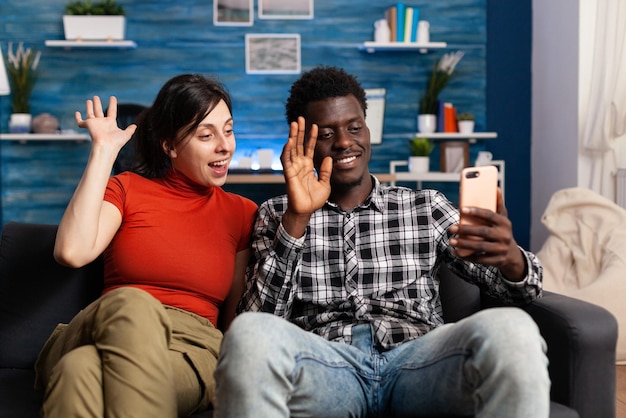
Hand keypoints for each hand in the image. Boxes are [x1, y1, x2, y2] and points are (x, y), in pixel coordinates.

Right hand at [75, 96, 135, 152]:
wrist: (107, 146)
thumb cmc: (116, 142)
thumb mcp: (126, 135)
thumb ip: (130, 130)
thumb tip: (135, 126)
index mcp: (110, 123)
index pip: (111, 111)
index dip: (112, 104)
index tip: (113, 97)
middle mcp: (102, 123)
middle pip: (99, 111)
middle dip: (97, 104)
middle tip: (96, 97)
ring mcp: (94, 124)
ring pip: (90, 113)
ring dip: (89, 107)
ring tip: (89, 100)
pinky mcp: (88, 125)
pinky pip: (81, 122)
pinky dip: (78, 118)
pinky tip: (77, 113)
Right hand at [280, 116, 331, 236]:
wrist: (307, 211)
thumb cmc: (314, 200)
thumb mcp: (325, 183)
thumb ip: (326, 171)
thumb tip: (330, 158)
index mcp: (308, 166)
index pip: (309, 148)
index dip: (312, 137)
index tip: (315, 126)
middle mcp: (299, 165)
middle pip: (298, 144)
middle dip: (299, 131)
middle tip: (300, 118)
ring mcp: (293, 169)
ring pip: (291, 149)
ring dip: (292, 136)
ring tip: (294, 124)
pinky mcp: (289, 175)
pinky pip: (287, 161)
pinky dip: (287, 150)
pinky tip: (289, 141)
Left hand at [449, 188, 526, 279]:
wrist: (511, 254)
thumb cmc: (501, 231)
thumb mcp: (502, 218)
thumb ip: (497, 204)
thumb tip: (495, 187)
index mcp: (504, 223)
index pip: (490, 215)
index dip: (476, 211)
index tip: (462, 209)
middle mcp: (504, 236)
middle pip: (483, 232)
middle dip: (466, 230)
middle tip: (451, 227)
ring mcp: (501, 249)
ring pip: (480, 247)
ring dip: (464, 244)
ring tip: (452, 240)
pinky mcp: (497, 261)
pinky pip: (480, 259)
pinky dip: (467, 256)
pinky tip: (456, 252)